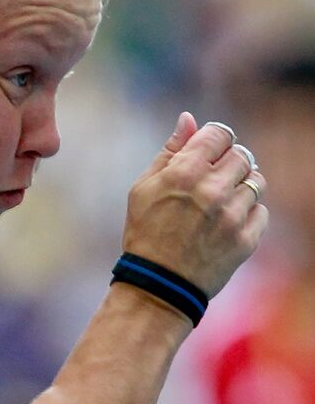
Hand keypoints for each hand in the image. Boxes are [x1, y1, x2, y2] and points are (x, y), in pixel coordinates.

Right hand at [124, 113, 267, 297]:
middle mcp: (211, 190)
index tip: (208, 152)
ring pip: (256, 181)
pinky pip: (261, 211)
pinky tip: (225, 224)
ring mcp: (232, 215)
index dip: (214, 140)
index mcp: (183, 173)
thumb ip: (169, 152)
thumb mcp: (143, 189)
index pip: (219, 134)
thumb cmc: (145, 233)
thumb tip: (188, 119)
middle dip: (228, 164)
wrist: (159, 284)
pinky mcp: (246, 238)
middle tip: (212, 182)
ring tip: (220, 204)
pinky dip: (247, 214)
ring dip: (241, 187)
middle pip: (242, 155)